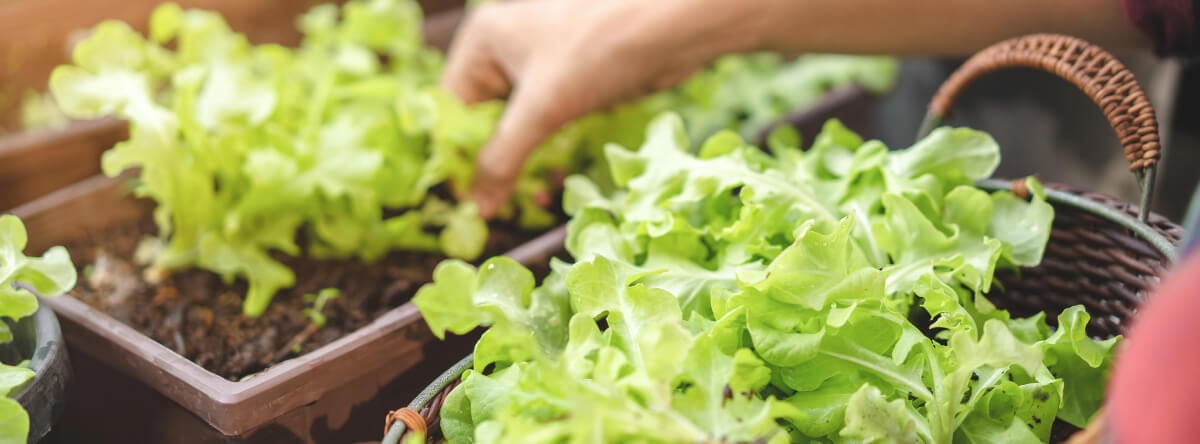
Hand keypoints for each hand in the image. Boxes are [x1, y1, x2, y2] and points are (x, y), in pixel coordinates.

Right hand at [441, 0, 765, 216]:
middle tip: (497, 211)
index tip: (465, 205)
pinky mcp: (569, 84)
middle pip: (479, 123)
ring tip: (531, 203)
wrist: (673, 26)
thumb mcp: (543, 108)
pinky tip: (554, 185)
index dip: (454, 160)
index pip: (449, 112)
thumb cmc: (600, 49)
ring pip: (514, 129)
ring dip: (521, 167)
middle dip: (491, 167)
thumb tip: (478, 209)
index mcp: (482, 44)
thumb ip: (503, 158)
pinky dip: (545, 157)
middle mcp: (503, 52)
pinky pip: (543, 128)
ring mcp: (538, 68)